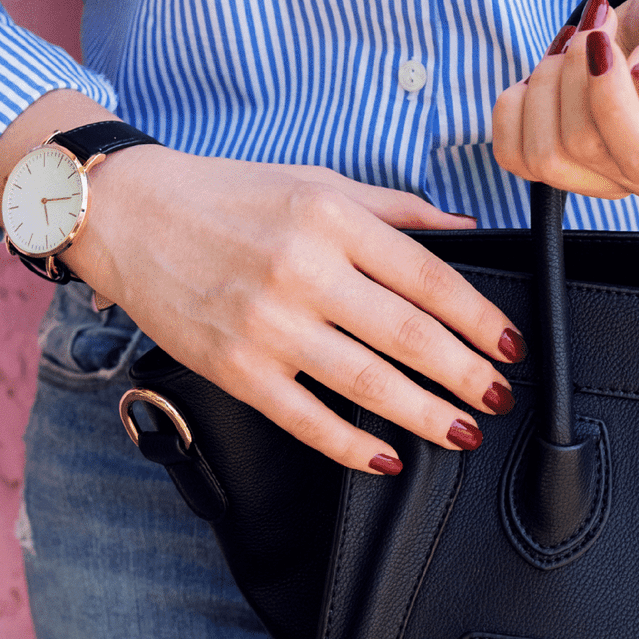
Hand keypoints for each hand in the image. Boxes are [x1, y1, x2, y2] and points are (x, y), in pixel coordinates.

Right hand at [67, 149, 522, 474]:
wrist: (129, 216)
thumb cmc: (227, 197)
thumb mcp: (317, 182)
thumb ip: (395, 210)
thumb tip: (464, 229)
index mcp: (332, 218)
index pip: (428, 277)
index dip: (478, 319)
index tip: (509, 345)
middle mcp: (303, 270)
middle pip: (408, 336)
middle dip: (465, 375)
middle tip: (498, 397)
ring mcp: (268, 324)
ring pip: (367, 382)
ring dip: (426, 415)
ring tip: (463, 433)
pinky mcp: (236, 369)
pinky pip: (307, 419)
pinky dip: (353, 446)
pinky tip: (387, 457)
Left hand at [492, 0, 638, 200]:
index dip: (609, 102)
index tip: (602, 43)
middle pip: (583, 148)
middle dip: (574, 72)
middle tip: (595, 24)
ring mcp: (606, 180)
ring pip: (543, 156)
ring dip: (545, 84)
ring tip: (575, 43)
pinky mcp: (564, 167)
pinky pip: (514, 155)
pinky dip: (516, 105)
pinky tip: (548, 71)